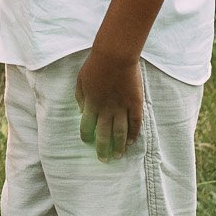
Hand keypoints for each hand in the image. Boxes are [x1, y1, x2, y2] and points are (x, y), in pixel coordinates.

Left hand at [75, 44, 143, 161]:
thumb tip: (82, 111)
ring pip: (120, 133)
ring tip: (118, 156)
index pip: (87, 126)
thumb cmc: (95, 65)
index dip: (87, 136)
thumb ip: (80, 96)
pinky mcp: (135, 104)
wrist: (115, 55)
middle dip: (102, 149)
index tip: (87, 142)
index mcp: (91, 104)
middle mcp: (106, 110)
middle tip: (103, 159)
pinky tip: (132, 142)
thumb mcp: (81, 79)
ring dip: (119, 146)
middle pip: (104, 135)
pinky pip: (135, 123)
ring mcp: (122, 108)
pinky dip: (134, 134)